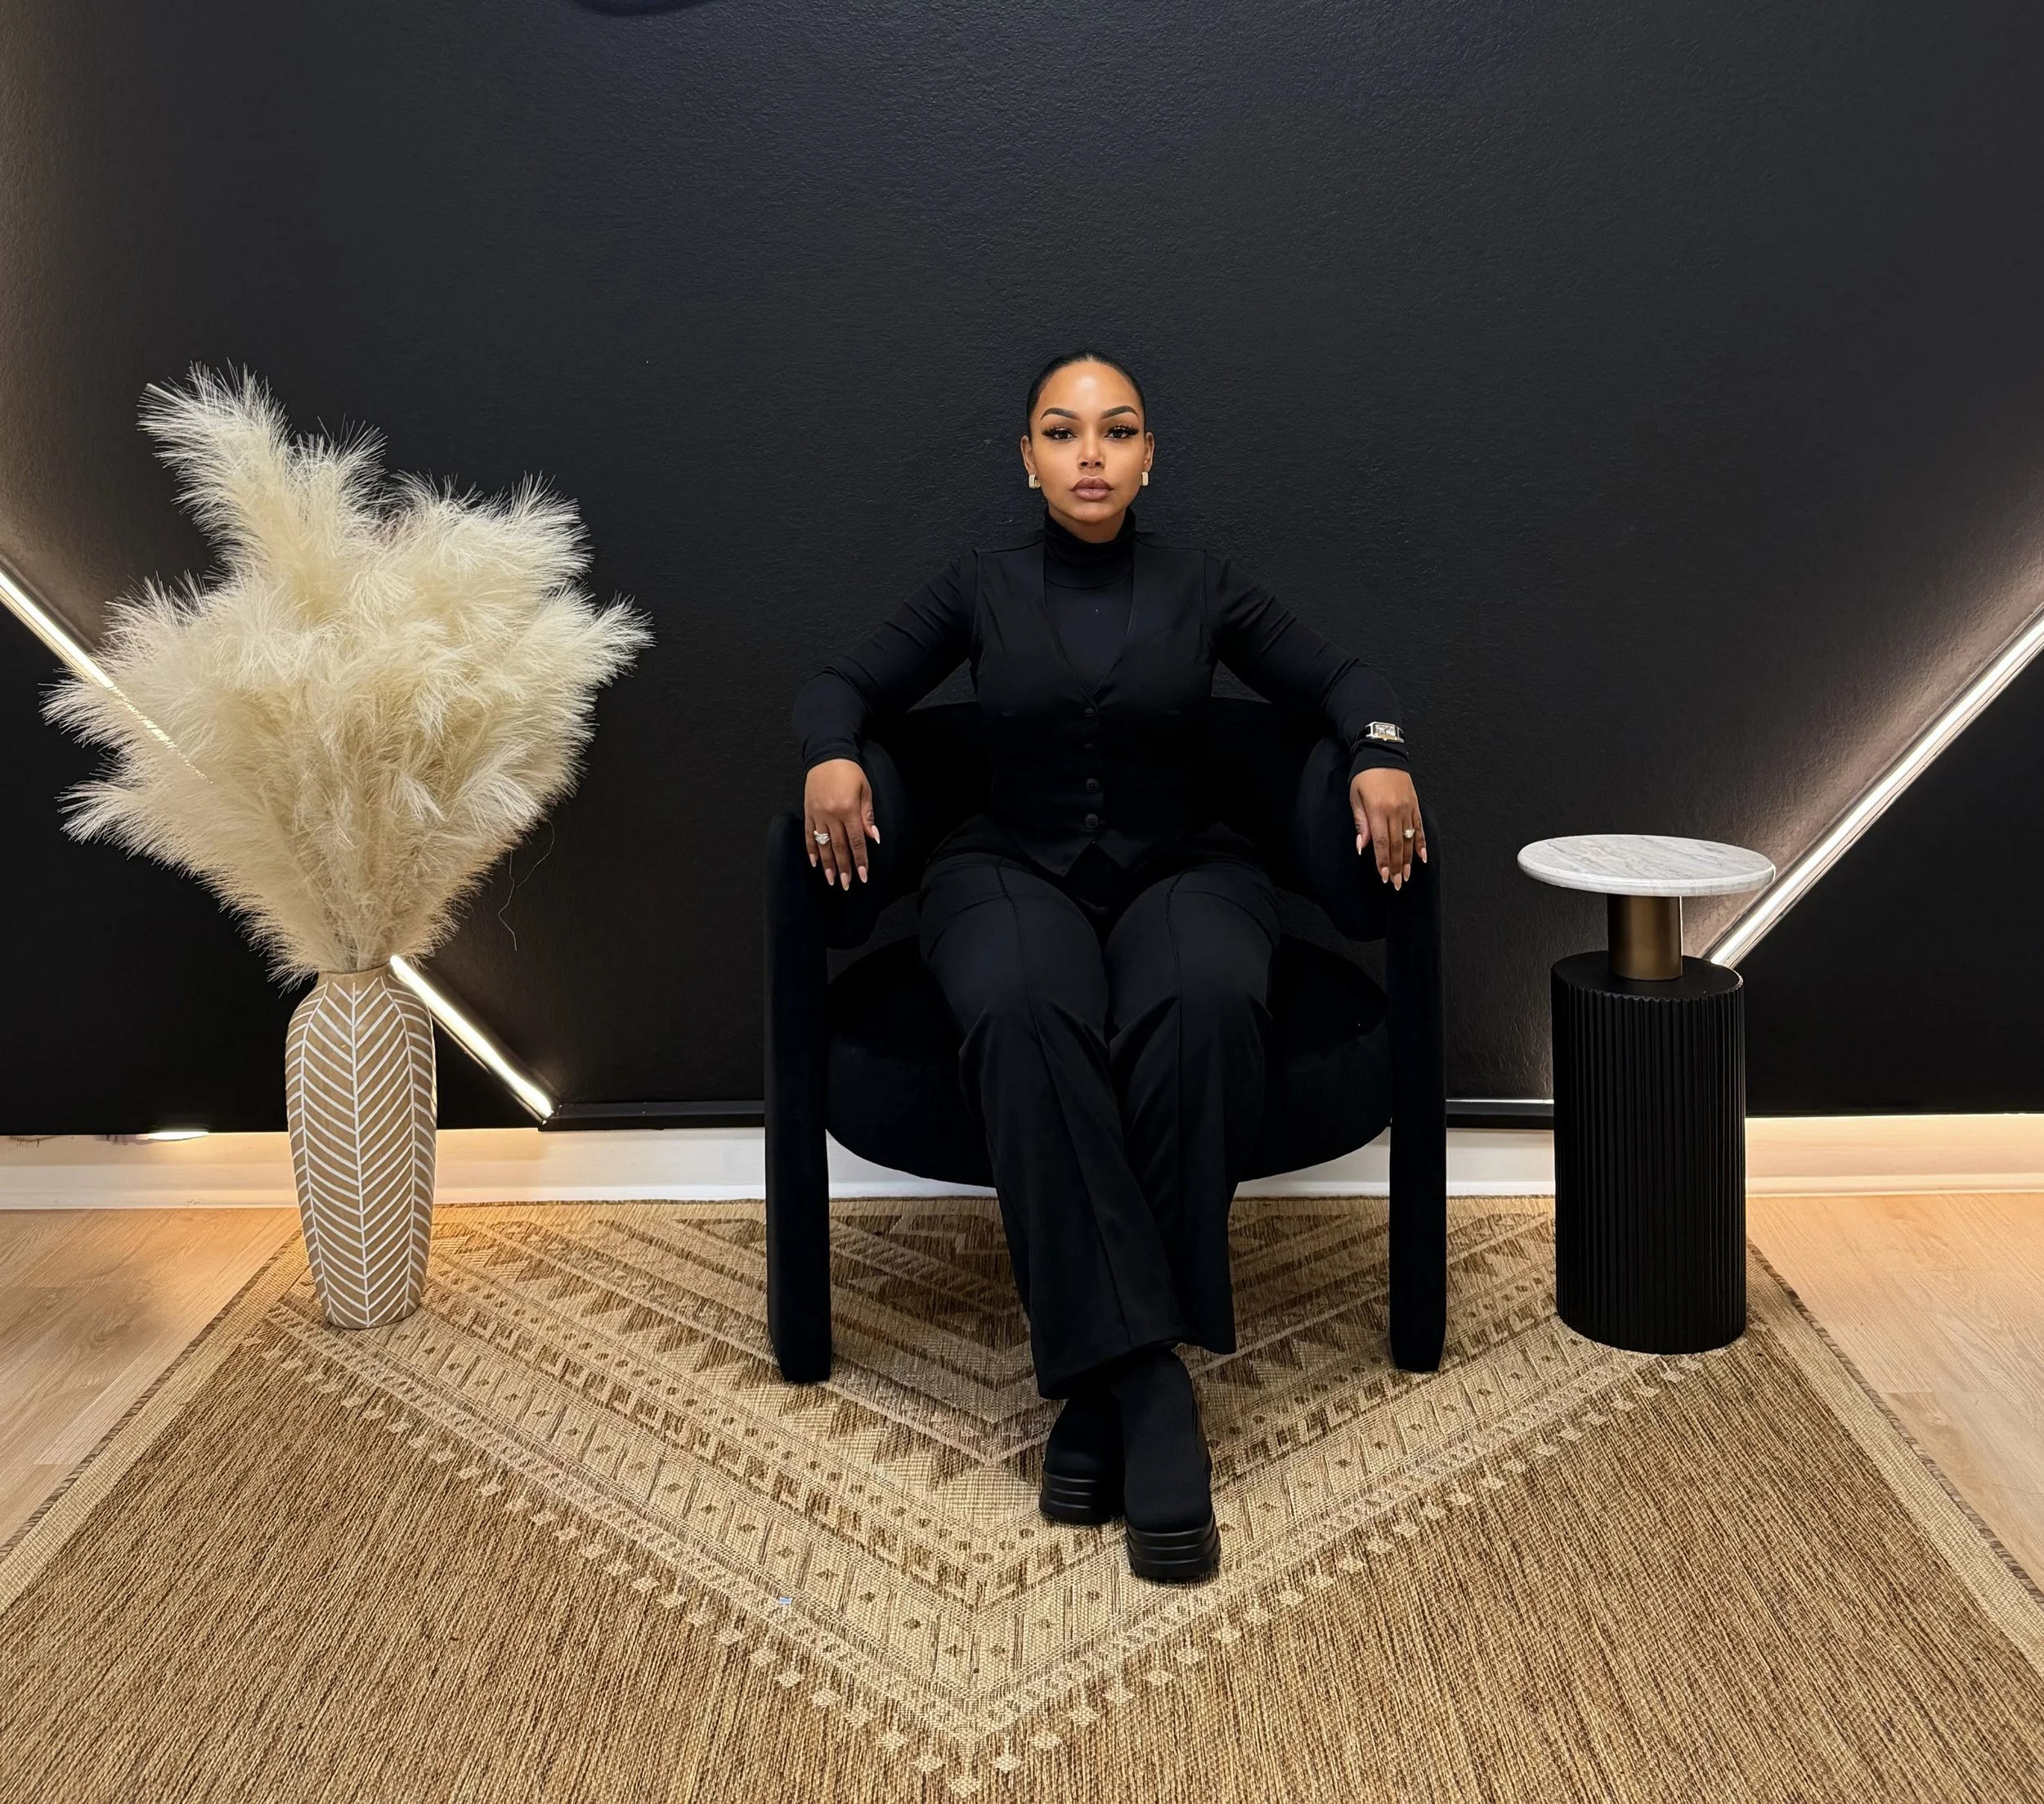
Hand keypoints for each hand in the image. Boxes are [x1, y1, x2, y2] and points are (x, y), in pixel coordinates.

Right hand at [803, 758, 879, 888]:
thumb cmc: (849, 772)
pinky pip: (808, 834)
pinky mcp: (808, 811)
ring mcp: (818, 814)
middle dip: (844, 868)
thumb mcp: (865, 790)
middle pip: (839, 847)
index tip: (863, 876)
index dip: (860, 860)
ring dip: (827, 864)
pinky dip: (811, 849)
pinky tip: (814, 862)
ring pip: (823, 844)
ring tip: (831, 880)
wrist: (826, 755)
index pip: (856, 841)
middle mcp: (832, 815)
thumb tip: (874, 838)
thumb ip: (867, 815)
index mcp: (848, 810)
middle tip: (846, 884)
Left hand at [1350, 767, 1425, 888]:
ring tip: (1406, 876)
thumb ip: (1361, 823)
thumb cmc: (1364, 776)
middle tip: (1396, 883)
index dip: (1383, 862)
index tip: (1384, 876)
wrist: (1382, 754)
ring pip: (1409, 839)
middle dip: (1396, 866)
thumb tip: (1363, 846)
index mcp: (1378, 810)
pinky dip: (1421, 843)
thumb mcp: (1356, 798)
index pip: (1382, 843)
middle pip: (1397, 845)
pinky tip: (1422, 857)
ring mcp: (1407, 808)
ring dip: (1408, 860)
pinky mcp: (1415, 805)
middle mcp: (1395, 811)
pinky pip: (1419, 828)